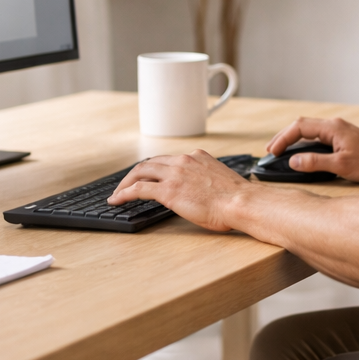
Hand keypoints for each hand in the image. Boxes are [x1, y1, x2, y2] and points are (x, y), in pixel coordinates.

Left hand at [110, 151, 248, 230]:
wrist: (240, 202)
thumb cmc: (236, 198)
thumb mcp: (219, 180)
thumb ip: (205, 179)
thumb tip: (200, 191)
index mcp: (197, 157)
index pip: (168, 159)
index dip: (154, 169)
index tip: (148, 177)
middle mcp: (184, 160)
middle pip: (150, 162)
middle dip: (135, 173)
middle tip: (126, 185)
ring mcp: (174, 174)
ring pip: (140, 172)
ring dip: (126, 182)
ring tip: (117, 194)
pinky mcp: (168, 190)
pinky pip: (138, 189)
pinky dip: (124, 193)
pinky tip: (117, 200)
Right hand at [264, 117, 358, 183]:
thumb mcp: (341, 166)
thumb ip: (315, 163)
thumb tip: (293, 161)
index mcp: (333, 127)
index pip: (299, 127)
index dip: (282, 139)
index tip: (272, 152)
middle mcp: (335, 125)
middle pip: (302, 126)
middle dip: (283, 137)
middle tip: (270, 151)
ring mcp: (339, 130)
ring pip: (309, 130)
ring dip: (293, 140)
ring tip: (280, 152)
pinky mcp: (343, 138)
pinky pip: (318, 136)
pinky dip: (305, 143)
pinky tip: (300, 152)